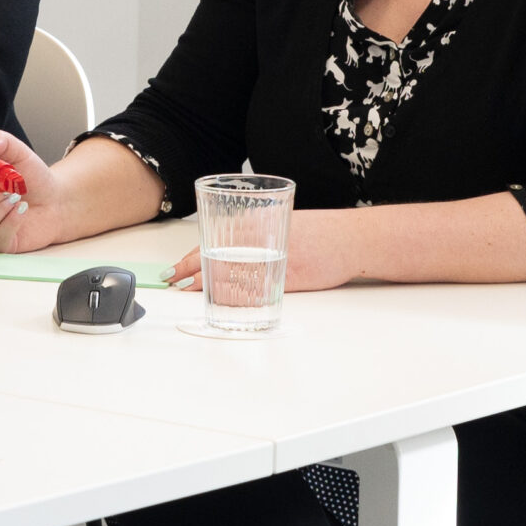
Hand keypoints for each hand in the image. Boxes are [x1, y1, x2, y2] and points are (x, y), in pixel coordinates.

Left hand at [169, 211, 358, 293]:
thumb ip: (254, 234)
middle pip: (216, 260)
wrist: (351, 239)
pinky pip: (256, 293)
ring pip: (232, 278)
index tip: (174, 268)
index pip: (213, 240)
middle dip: (192, 273)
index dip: (190, 256)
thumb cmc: (317, 231)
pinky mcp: (288, 280)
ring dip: (209, 286)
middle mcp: (261, 242)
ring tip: (191, 291)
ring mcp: (273, 262)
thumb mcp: (280, 222)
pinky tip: (224, 303)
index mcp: (257, 224)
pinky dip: (238, 299)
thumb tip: (224, 249)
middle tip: (174, 281)